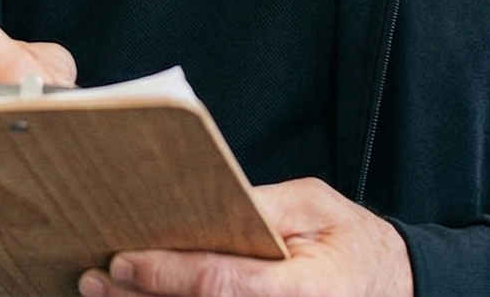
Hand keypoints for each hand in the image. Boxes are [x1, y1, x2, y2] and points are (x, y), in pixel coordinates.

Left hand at [80, 178, 412, 296]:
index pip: (220, 284)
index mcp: (305, 289)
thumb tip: (198, 201)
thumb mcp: (316, 207)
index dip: (165, 274)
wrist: (397, 288)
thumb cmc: (357, 244)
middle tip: (93, 279)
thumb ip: (261, 206)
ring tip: (103, 293)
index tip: (121, 261)